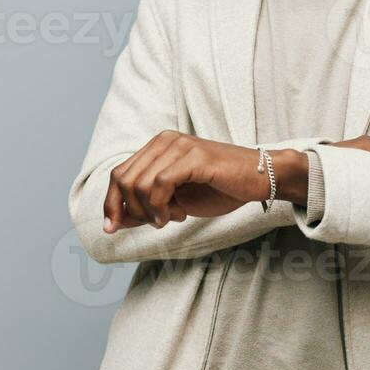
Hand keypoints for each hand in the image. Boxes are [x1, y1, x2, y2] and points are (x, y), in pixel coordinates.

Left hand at [103, 131, 269, 232]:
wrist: (259, 178)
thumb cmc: (220, 188)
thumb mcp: (176, 202)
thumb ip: (147, 207)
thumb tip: (116, 221)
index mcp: (157, 147)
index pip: (119, 174)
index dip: (110, 203)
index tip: (111, 228)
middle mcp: (165, 141)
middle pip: (124, 179)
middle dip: (131, 211)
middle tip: (154, 224)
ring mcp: (180, 146)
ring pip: (140, 183)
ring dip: (149, 211)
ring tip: (170, 219)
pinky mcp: (194, 156)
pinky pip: (161, 183)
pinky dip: (161, 206)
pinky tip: (176, 216)